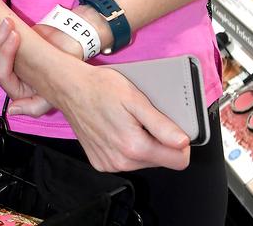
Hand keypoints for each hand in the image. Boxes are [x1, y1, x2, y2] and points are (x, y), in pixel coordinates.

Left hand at [0, 18, 51, 116]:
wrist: (62, 52)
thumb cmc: (59, 73)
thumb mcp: (51, 96)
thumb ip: (33, 107)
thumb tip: (11, 110)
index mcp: (14, 89)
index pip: (0, 72)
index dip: (5, 52)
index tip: (16, 34)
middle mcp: (4, 78)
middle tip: (8, 22)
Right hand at [58, 63, 190, 172]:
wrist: (69, 88)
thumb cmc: (99, 87)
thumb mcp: (135, 99)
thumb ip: (161, 124)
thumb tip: (183, 142)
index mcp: (134, 146)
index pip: (178, 161)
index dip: (180, 142)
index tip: (172, 127)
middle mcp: (121, 162)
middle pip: (160, 160)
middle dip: (157, 140)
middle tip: (142, 117)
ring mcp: (109, 164)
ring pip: (143, 161)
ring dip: (141, 143)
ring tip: (127, 120)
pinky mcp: (100, 163)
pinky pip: (125, 160)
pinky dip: (125, 146)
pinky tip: (116, 128)